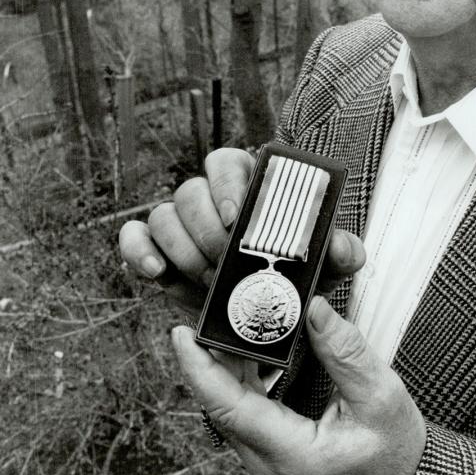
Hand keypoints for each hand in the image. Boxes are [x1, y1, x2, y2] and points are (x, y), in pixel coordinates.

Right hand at [118, 148, 365, 317]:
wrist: (268, 312)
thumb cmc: (298, 274)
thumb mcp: (326, 264)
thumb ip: (341, 251)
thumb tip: (341, 247)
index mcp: (248, 186)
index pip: (226, 162)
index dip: (226, 184)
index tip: (235, 216)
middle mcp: (209, 198)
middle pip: (190, 191)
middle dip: (206, 232)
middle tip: (225, 266)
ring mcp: (180, 224)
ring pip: (162, 215)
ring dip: (183, 249)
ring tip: (207, 281)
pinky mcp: (156, 249)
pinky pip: (134, 236)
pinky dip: (138, 250)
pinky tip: (156, 271)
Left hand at [172, 296, 426, 474]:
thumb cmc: (394, 449)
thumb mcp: (381, 396)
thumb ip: (345, 353)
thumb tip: (314, 308)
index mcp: (290, 454)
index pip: (228, 408)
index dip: (199, 369)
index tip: (182, 333)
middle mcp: (266, 461)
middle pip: (218, 402)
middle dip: (205, 355)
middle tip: (203, 306)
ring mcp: (264, 456)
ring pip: (226, 403)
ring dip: (219, 361)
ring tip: (218, 315)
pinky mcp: (268, 445)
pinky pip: (240, 405)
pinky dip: (236, 372)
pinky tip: (241, 340)